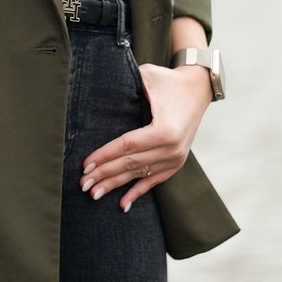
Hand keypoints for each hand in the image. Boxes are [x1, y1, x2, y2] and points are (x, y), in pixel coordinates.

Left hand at [81, 62, 212, 211]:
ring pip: (139, 175)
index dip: (105, 155)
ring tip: (94, 193)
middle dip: (104, 174)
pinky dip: (137, 192)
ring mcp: (176, 157)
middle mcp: (172, 148)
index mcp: (164, 129)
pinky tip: (122, 204)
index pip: (127, 146)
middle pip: (130, 163)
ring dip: (115, 185)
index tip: (85, 164)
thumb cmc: (169, 80)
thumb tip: (96, 90)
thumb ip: (125, 85)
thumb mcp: (147, 76)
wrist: (198, 88)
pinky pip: (154, 181)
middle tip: (83, 184)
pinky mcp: (177, 162)